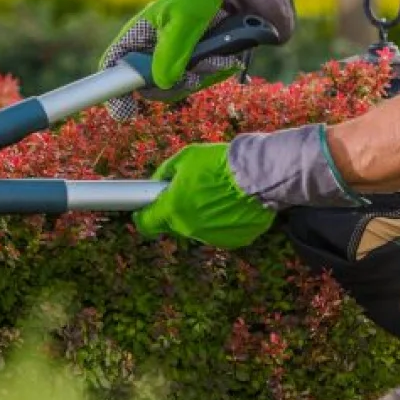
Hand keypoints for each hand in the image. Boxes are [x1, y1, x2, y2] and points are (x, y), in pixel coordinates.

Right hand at [99, 0, 294, 120]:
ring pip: (175, 88)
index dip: (114, 90)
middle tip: (193, 74)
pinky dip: (212, 74)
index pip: (114, 66)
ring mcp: (171, 62)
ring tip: (216, 58)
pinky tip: (224, 59)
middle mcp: (150, 52)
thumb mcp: (184, 19)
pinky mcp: (192, 67)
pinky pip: (197, 83)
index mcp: (138, 36)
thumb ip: (171, 49)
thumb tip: (162, 81)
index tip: (125, 112)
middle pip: (147, 87)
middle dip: (172, 85)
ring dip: (198, 77)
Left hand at [133, 126, 366, 248]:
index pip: (146, 224)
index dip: (142, 217)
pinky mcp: (233, 241)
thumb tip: (156, 182)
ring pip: (197, 227)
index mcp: (173, 208)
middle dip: (178, 209)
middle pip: (174, 223)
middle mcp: (189, 228)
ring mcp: (211, 237)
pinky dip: (222, 220)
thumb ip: (166, 172)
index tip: (144, 211)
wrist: (257, 174)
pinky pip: (220, 231)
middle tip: (192, 190)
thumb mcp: (186, 158)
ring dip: (201, 214)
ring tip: (217, 192)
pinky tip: (231, 202)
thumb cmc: (219, 163)